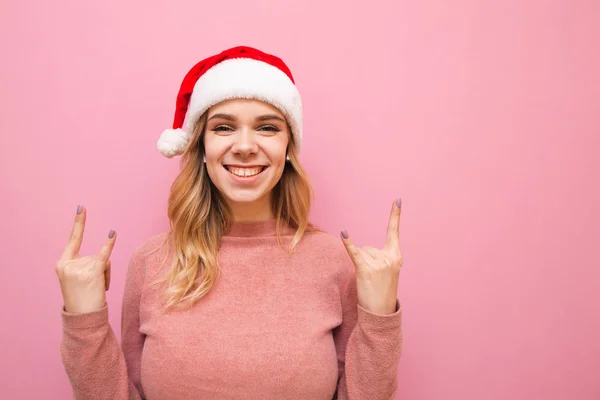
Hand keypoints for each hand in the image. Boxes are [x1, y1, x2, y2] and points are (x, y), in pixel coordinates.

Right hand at [55, 205, 115, 313]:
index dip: (79, 223)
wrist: (82, 317)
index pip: (73, 240)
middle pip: (94, 256)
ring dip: (106, 275)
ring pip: (103, 261)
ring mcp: (80, 266)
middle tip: (93, 289)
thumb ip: (85, 264)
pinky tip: (113, 232)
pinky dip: (109, 244)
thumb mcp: (76, 279)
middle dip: (100, 270)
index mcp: (62, 264)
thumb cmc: (82, 300)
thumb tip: (105, 254)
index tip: (82, 207)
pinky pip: (105, 255)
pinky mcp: (93, 270)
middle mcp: (69, 263)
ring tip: (98, 290)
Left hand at [341, 198, 402, 314]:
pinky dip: (348, 243)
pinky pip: (354, 253)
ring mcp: (378, 263)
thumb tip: (362, 248)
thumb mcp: (388, 271)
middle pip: (368, 247)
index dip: (395, 215)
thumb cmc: (382, 291)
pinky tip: (344, 232)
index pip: (394, 232)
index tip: (397, 200)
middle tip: (374, 279)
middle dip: (367, 261)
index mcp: (396, 256)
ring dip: (361, 266)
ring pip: (361, 252)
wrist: (381, 313)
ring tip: (368, 281)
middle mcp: (389, 258)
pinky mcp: (365, 269)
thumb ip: (381, 256)